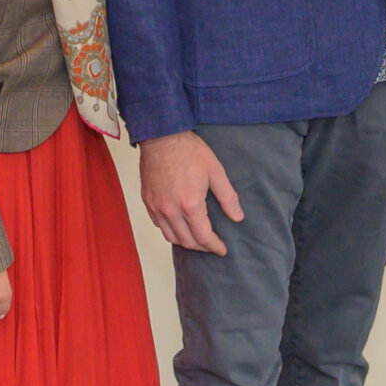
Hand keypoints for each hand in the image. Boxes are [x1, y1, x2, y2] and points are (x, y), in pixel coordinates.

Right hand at [139, 131, 243, 254]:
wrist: (161, 136)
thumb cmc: (189, 150)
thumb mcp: (216, 171)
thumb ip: (228, 197)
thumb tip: (238, 216)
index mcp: (190, 204)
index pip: (203, 237)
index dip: (215, 246)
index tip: (222, 249)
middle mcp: (170, 210)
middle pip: (187, 241)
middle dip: (202, 247)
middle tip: (212, 245)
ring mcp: (156, 207)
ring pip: (170, 237)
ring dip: (185, 242)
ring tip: (197, 239)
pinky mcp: (147, 201)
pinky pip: (158, 225)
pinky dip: (170, 230)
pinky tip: (179, 225)